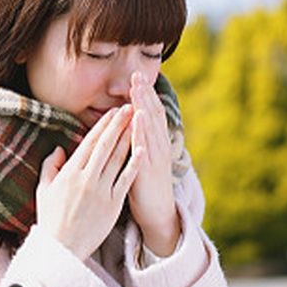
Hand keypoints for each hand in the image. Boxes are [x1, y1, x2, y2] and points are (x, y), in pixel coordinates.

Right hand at [36, 105, 143, 259]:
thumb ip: (50, 166)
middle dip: (119, 125)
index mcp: (69, 173)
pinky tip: (143, 149)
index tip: (113, 112)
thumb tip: (60, 149)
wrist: (61, 249)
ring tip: (138, 122)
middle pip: (106, 146)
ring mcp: (101, 191)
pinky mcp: (113, 205)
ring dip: (129, 138)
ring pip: (118, 159)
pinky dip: (135, 164)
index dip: (102, 126)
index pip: (89, 143)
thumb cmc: (51, 219)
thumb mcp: (43, 190)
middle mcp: (86, 179)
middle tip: (129, 107)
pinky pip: (126, 180)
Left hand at [128, 72, 180, 256]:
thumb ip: (137, 138)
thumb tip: (128, 119)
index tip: (137, 76)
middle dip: (144, 94)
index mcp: (155, 142)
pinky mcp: (149, 171)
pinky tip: (137, 120)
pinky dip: (142, 133)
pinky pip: (145, 149)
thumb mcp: (142, 156)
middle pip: (153, 114)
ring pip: (150, 127)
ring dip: (144, 107)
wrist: (157, 212)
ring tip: (137, 90)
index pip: (151, 112)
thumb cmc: (144, 183)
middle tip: (137, 74)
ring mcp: (155, 158)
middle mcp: (158, 146)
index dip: (145, 94)